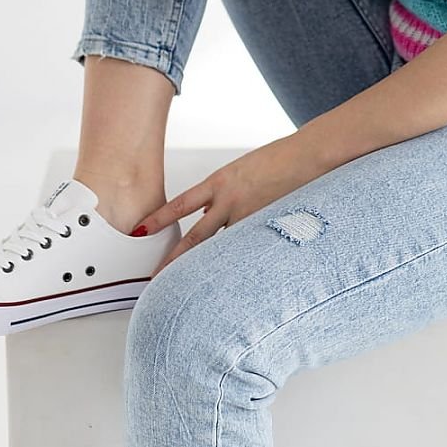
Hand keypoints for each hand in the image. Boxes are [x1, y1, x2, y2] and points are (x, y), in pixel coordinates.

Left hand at [136, 133, 328, 278]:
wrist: (307, 155)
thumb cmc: (279, 160)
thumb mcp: (242, 172)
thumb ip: (224, 195)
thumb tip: (210, 216)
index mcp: (220, 182)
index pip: (180, 204)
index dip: (158, 218)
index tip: (139, 230)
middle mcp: (229, 201)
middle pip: (194, 238)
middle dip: (174, 260)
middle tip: (156, 279)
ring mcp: (248, 217)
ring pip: (219, 249)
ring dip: (205, 268)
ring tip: (188, 291)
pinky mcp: (266, 227)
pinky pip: (246, 250)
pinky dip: (238, 263)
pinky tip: (234, 279)